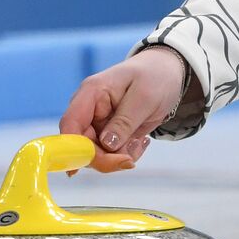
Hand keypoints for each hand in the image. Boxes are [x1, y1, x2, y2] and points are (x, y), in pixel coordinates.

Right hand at [58, 47, 189, 172]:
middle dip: (105, 158)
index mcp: (91, 93)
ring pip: (97, 154)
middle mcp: (89, 110)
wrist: (168, 74)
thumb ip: (124, 121)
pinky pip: (111, 154)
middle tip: (130, 159)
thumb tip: (106, 145)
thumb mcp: (145, 97)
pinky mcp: (109, 134)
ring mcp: (98, 123)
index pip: (70, 125)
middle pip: (82, 146)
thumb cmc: (155, 77)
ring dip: (119, 156)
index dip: (74, 148)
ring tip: (140, 142)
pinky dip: (126, 154)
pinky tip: (140, 141)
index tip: (93, 164)